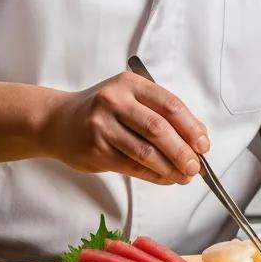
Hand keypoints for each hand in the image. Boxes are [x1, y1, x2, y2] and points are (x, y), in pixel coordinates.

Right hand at [38, 72, 209, 184]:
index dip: (191, 127)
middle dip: (183, 151)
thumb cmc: (103, 111)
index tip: (204, 144)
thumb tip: (196, 139)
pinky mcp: (95, 150)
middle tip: (196, 166)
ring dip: (170, 167)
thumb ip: (160, 113)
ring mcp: (102, 126)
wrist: (57, 121)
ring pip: (145, 151)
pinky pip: (131, 166)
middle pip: (159, 129)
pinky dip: (153, 175)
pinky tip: (165, 178)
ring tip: (184, 175)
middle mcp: (114, 101)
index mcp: (131, 84)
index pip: (170, 105)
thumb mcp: (130, 98)